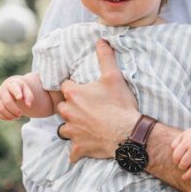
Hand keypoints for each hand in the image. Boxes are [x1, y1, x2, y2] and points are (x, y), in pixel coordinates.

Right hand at [0, 76, 33, 119]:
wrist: (11, 87)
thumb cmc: (21, 90)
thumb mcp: (27, 90)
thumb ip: (29, 97)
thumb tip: (28, 105)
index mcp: (12, 84)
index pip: (13, 88)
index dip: (16, 93)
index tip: (20, 97)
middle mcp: (2, 89)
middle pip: (7, 102)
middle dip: (15, 110)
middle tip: (21, 114)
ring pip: (1, 109)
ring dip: (10, 115)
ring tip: (17, 116)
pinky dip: (5, 117)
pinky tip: (11, 117)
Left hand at [55, 39, 138, 162]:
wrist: (128, 132)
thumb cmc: (119, 104)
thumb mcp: (114, 77)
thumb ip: (105, 57)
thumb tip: (101, 40)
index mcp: (73, 94)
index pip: (64, 86)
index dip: (74, 88)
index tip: (83, 91)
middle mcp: (68, 112)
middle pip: (62, 107)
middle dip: (71, 108)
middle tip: (87, 109)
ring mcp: (72, 131)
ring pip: (64, 129)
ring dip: (72, 128)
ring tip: (86, 127)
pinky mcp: (78, 147)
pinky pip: (73, 152)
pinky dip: (77, 151)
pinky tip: (85, 147)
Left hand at [170, 122, 190, 178]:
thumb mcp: (184, 134)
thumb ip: (176, 142)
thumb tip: (172, 150)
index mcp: (187, 143)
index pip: (177, 156)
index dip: (175, 160)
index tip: (177, 161)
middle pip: (184, 163)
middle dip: (181, 167)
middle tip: (182, 166)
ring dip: (188, 175)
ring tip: (185, 177)